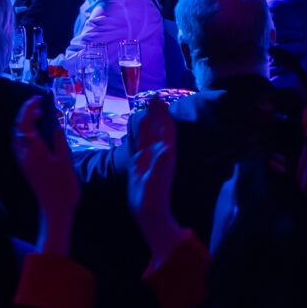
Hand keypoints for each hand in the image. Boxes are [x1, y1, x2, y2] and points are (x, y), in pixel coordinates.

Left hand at [11, 97, 79, 253]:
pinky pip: (21, 144)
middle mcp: (25, 156)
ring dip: (24, 123)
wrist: (55, 210)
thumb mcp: (66, 162)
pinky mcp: (27, 167)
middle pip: (18, 129)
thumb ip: (59, 142)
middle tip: (37, 103)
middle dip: (25, 113)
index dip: (29, 109)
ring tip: (38, 114)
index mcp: (33, 152)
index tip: (38, 99)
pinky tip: (37, 132)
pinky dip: (26, 133)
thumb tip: (56, 125)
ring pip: (18, 136)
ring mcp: (24, 162)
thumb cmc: (63, 188)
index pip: (25, 124)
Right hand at [125, 99, 181, 259]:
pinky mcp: (140, 162)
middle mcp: (158, 154)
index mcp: (164, 156)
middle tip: (155, 95)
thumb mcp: (157, 182)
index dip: (164, 117)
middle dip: (157, 112)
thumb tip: (168, 147)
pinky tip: (138, 124)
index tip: (163, 101)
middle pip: (158, 128)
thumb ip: (162, 165)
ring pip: (149, 133)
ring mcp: (149, 157)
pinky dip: (140, 131)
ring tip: (148, 103)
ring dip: (149, 118)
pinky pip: (140, 142)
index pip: (165, 132)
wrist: (148, 212)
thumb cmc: (154, 199)